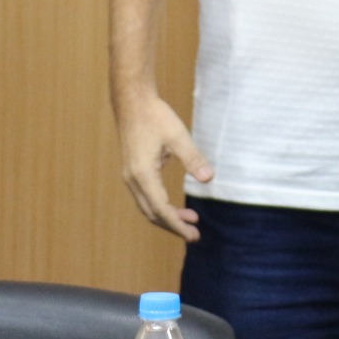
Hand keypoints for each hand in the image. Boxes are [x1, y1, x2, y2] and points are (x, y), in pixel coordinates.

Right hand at [117, 94, 213, 239]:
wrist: (132, 102)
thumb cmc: (155, 117)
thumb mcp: (178, 136)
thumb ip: (193, 159)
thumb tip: (209, 178)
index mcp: (143, 174)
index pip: (161, 209)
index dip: (177, 225)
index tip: (193, 236)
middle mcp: (133, 180)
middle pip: (152, 213)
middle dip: (173, 225)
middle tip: (195, 234)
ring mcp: (130, 176)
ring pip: (147, 206)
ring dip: (167, 216)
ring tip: (190, 219)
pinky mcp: (133, 171)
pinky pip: (146, 196)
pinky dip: (160, 205)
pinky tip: (175, 204)